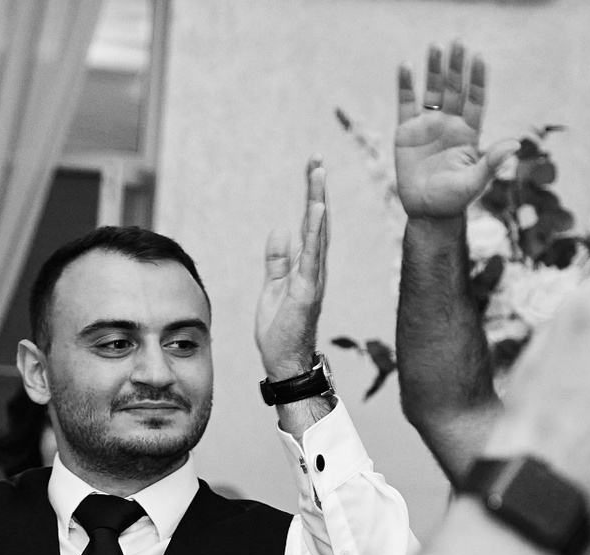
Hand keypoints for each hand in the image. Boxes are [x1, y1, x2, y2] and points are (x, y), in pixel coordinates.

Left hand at [255, 159, 328, 380]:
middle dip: (316, 189)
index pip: (310, 225)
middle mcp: (314, 269)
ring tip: (317, 172)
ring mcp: (313, 279)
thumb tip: (280, 230)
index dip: (311, 197)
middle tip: (316, 158)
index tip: (311, 169)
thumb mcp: (272, 287)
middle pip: (317, 221)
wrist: (284, 362)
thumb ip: (277, 260)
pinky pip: (312, 256)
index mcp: (305, 267)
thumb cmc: (280, 330)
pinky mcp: (306, 291)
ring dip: (317, 201)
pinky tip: (316, 209)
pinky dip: (314, 232)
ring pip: (317, 233)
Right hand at [393, 42, 515, 222]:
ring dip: (434, 69)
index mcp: (469, 132)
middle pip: (455, 89)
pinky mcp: (407, 131)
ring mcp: (428, 125)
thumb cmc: (453, 200)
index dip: (477, 79)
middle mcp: (450, 123)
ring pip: (432, 91)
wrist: (426, 213)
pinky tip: (406, 66)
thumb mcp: (475, 182)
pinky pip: (406, 103)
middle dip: (457, 67)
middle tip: (458, 42)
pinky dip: (405, 85)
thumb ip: (492, 162)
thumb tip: (515, 144)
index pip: (476, 99)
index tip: (479, 58)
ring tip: (435, 46)